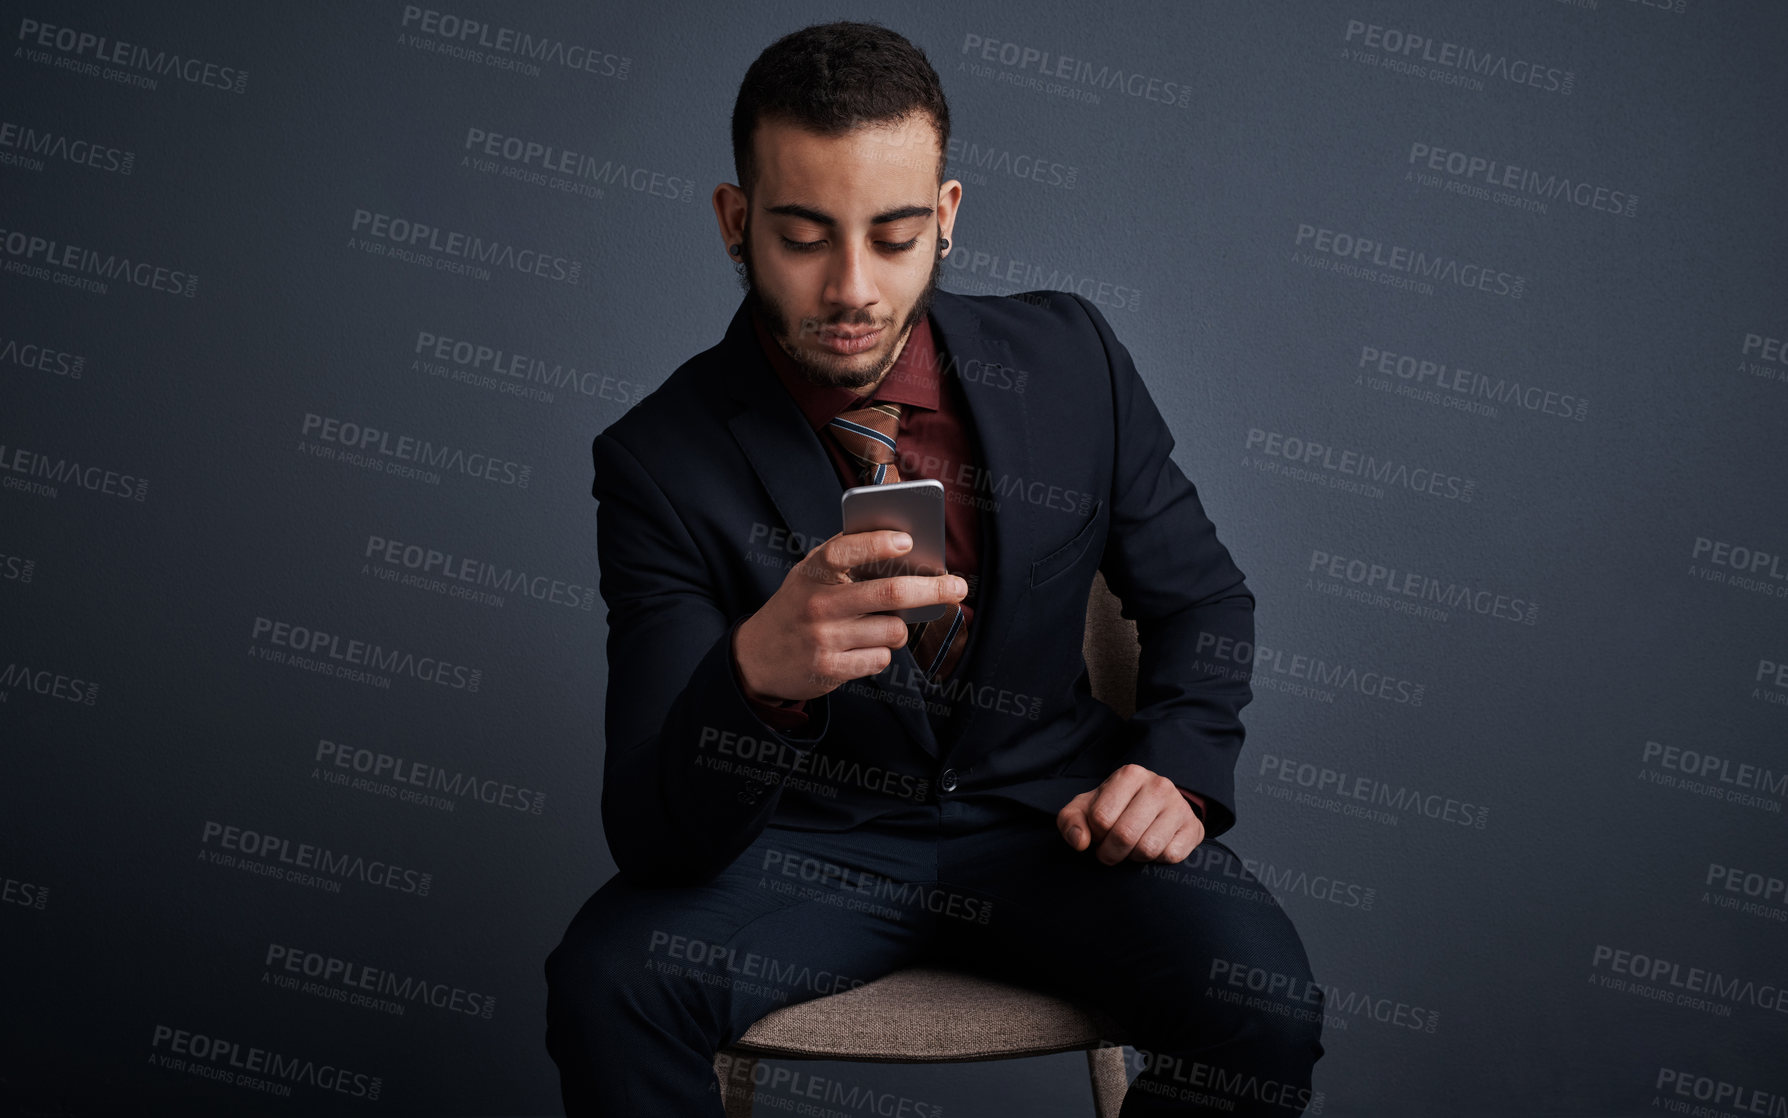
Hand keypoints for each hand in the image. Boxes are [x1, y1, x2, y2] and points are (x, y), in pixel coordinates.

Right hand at [732, 528, 967, 702]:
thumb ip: (846, 557)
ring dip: (899, 628)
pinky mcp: (830, 670)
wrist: (758, 656)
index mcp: (812, 573)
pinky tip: (862, 646)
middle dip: (932, 590)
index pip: (845, 552)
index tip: (908, 541)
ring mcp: (823, 640)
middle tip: (959, 587)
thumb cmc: (798, 605)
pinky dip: (882, 652)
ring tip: (882, 624)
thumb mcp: (809, 574)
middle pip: (888, 595)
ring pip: (894, 631)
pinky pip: (882, 658)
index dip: (878, 544)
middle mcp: (817, 605)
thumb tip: (904, 544)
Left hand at [1056, 763, 1204, 865]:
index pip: (1101, 818)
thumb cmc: (1114, 808)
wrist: (1156, 808)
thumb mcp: (1086, 808)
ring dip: (1133, 858)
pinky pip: (1170, 856)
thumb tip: (1080, 842)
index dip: (1095, 835)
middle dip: (1111, 853)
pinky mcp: (1193, 828)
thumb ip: (1071, 822)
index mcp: (1129, 774)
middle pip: (1124, 835)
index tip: (1098, 834)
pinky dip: (1156, 861)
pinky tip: (1153, 848)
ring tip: (1131, 848)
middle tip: (1109, 852)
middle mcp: (1158, 785)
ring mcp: (1179, 806)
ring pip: (1148, 849)